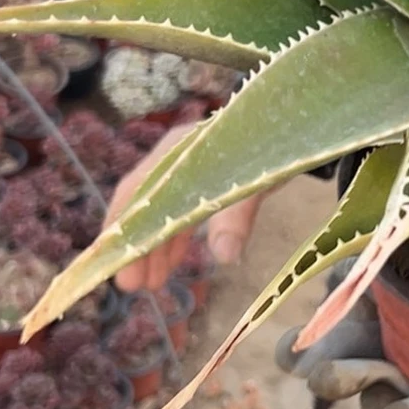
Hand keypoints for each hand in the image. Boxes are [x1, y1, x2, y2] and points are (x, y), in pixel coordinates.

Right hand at [107, 122, 264, 291]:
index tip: (113, 263)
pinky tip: (172, 263)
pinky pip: (180, 211)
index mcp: (177, 149)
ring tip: (151, 284)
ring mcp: (187, 168)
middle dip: (137, 245)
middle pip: (144, 205)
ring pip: (162, 211)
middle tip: (132, 286)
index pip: (135, 191)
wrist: (296, 121)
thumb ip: (238, 215)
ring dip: (155, 246)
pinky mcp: (204, 180)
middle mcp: (175, 157)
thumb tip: (225, 256)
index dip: (121, 228)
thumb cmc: (273, 142)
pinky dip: (176, 237)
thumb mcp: (256, 180)